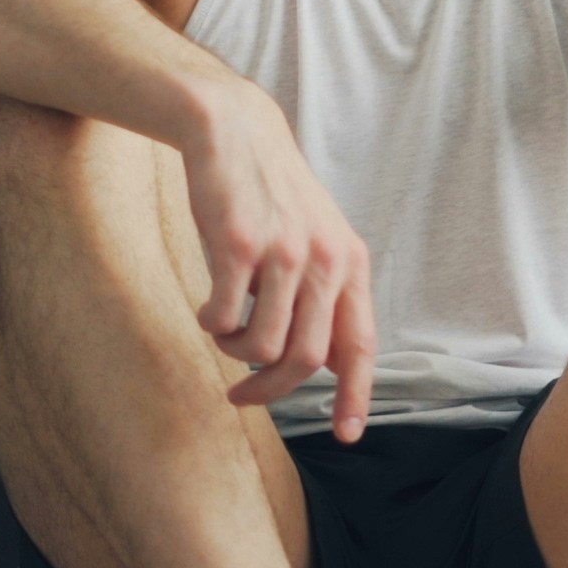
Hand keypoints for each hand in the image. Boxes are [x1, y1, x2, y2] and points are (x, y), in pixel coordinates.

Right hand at [183, 84, 380, 440]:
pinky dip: (211, 326)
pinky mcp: (237, 244)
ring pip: (261, 346)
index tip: (347, 435)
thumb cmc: (272, 196)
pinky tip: (207, 307)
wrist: (234, 131)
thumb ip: (327, 297)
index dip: (356, 395)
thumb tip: (328, 364)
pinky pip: (222, 320)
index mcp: (350, 263)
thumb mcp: (318, 240)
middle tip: (241, 396)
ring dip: (235, 353)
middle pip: (304, 359)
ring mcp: (283, 251)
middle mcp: (325, 259)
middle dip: (270, 391)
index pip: (361, 345)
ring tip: (224, 332)